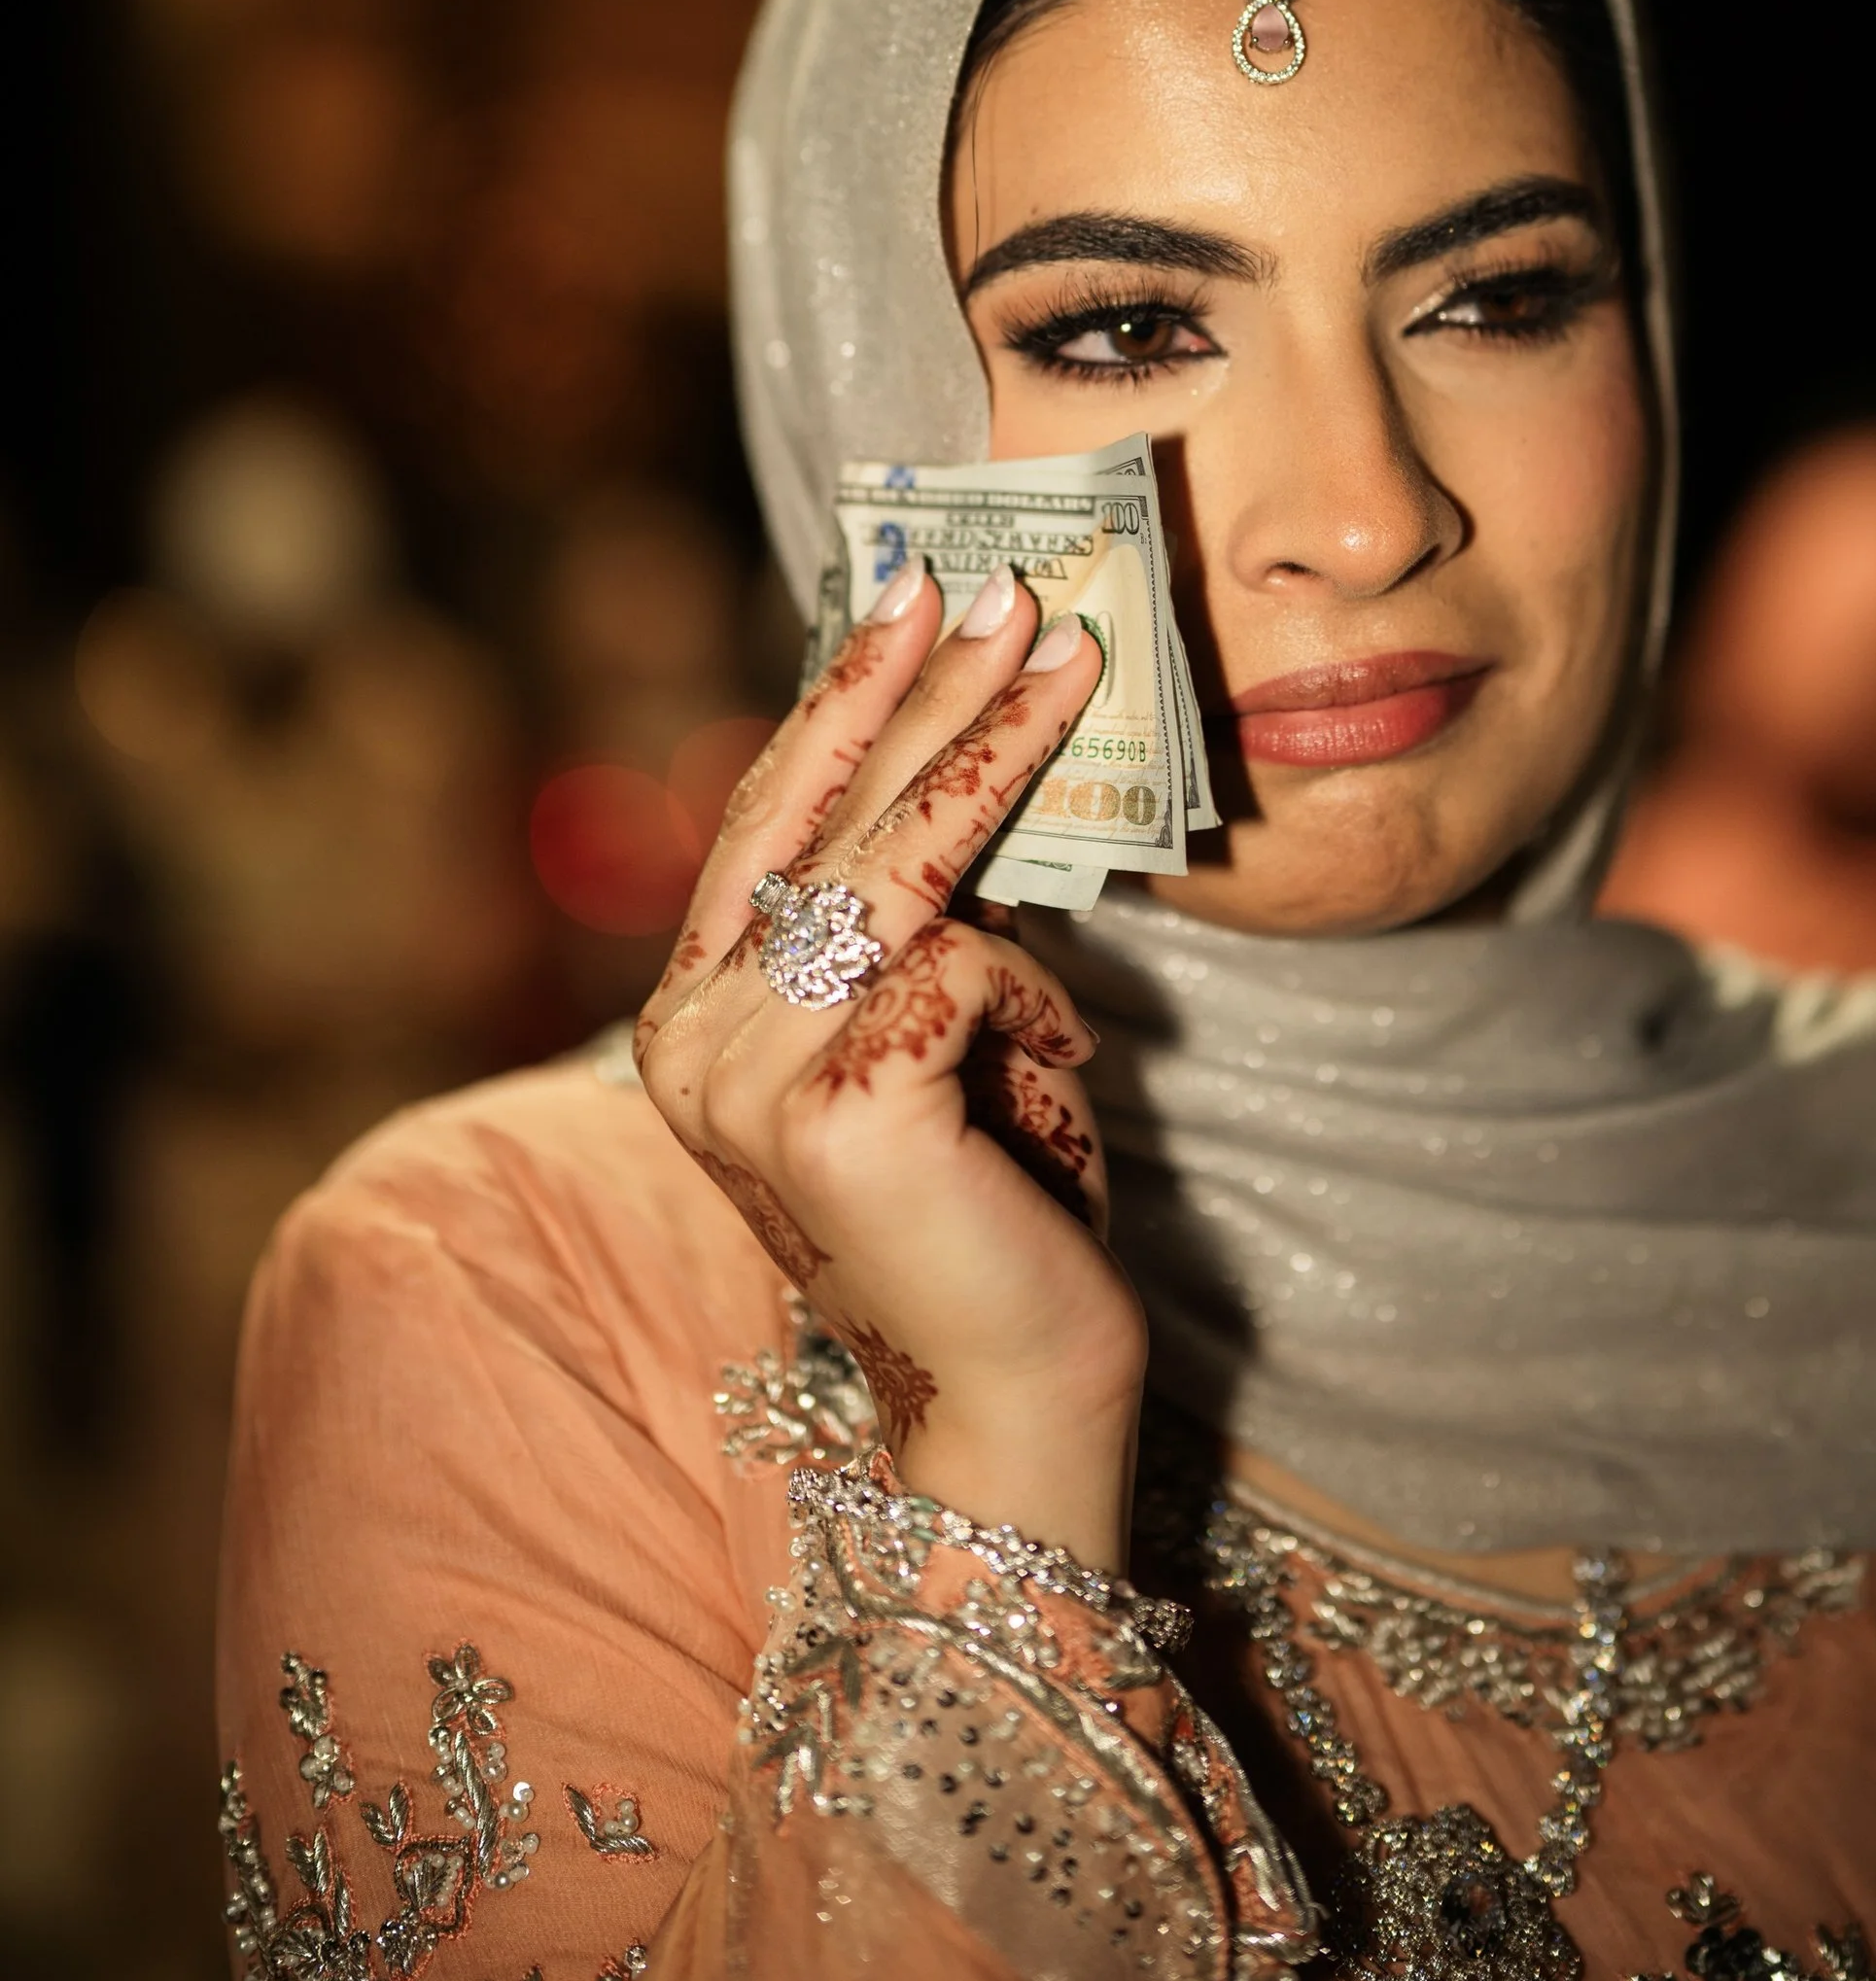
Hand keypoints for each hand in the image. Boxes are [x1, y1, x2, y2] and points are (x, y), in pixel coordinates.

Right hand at [635, 565, 1143, 1565]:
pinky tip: (1060, 1066)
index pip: (766, 815)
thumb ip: (906, 922)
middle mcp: (694, 1044)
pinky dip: (1038, 1002)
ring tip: (1075, 663)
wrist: (1015, 1397)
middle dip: (925, 686)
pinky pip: (965, 972)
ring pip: (896, 869)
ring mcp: (752, 1082)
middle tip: (1005, 584)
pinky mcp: (838, 1114)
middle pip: (825, 818)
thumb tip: (961, 748)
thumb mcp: (929, 1033)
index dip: (839, 694)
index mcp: (697, 1018)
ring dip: (996, 754)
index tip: (906, 587)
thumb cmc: (989, 1205)